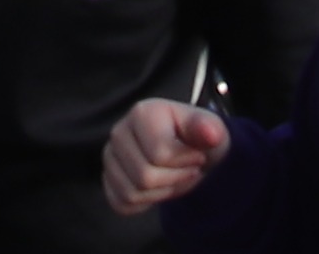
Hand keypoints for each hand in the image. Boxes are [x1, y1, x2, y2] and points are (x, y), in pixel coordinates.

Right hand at [102, 102, 233, 215]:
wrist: (188, 150)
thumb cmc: (198, 138)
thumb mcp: (210, 129)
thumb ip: (208, 128)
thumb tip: (210, 133)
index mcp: (142, 113)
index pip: (160, 154)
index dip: (185, 162)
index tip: (197, 156)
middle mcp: (119, 132)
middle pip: (144, 176)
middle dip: (174, 180)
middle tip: (187, 170)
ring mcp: (110, 156)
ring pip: (131, 193)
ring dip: (162, 192)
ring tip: (175, 177)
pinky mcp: (108, 179)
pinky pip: (122, 204)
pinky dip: (145, 203)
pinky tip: (159, 188)